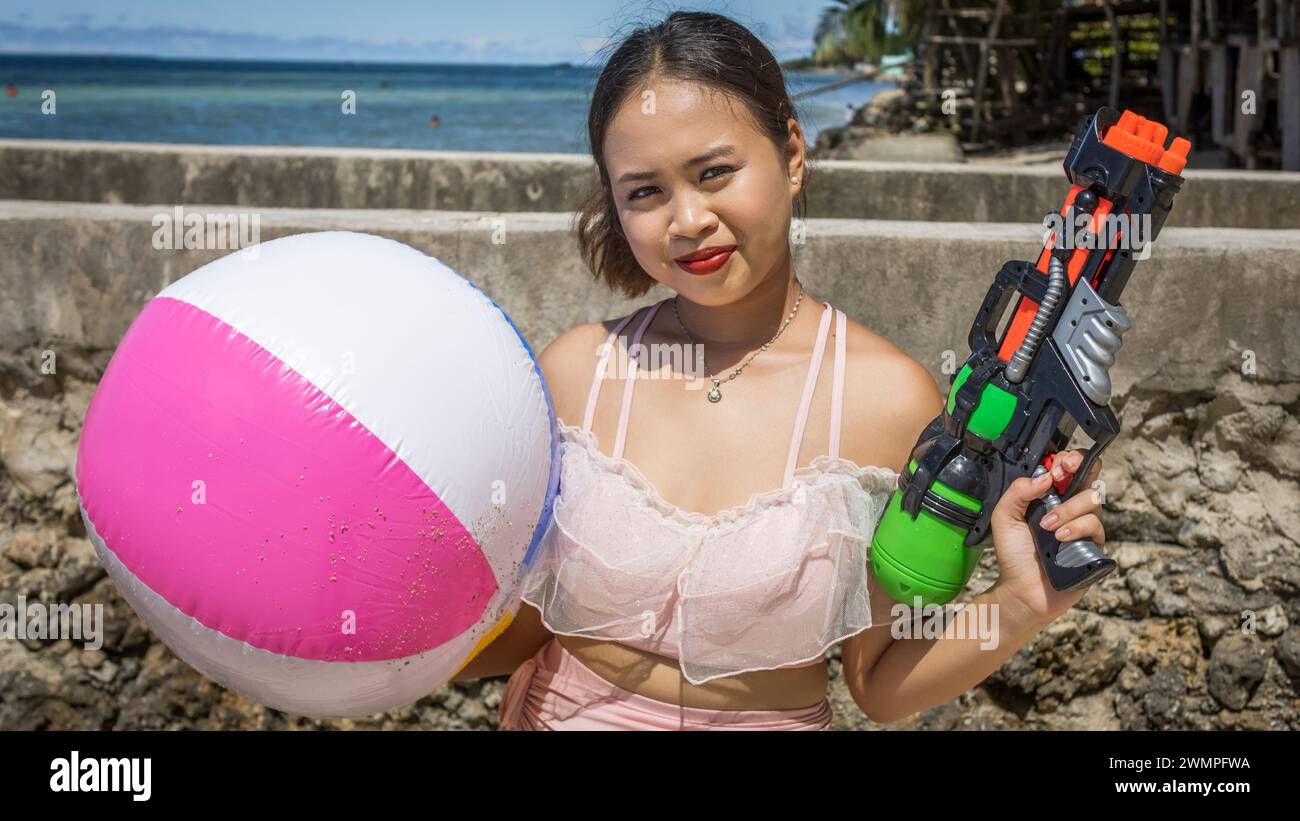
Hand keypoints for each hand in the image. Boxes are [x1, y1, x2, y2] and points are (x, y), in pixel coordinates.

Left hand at [988, 450, 1105, 623]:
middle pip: (1088, 476)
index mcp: (1050, 497)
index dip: (1068, 459)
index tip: (1058, 465)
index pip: (1068, 469)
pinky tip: (1061, 538)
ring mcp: (1084, 526)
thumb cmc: (1014, 555)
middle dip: (1077, 469)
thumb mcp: (1004, 517)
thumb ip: (1018, 492)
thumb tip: (1044, 476)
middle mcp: (1070, 508)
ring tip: (1048, 526)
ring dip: (1068, 508)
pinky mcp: (1094, 545)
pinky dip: (1078, 528)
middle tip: (1060, 475)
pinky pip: (1095, 526)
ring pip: (1092, 499)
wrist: (1022, 590)